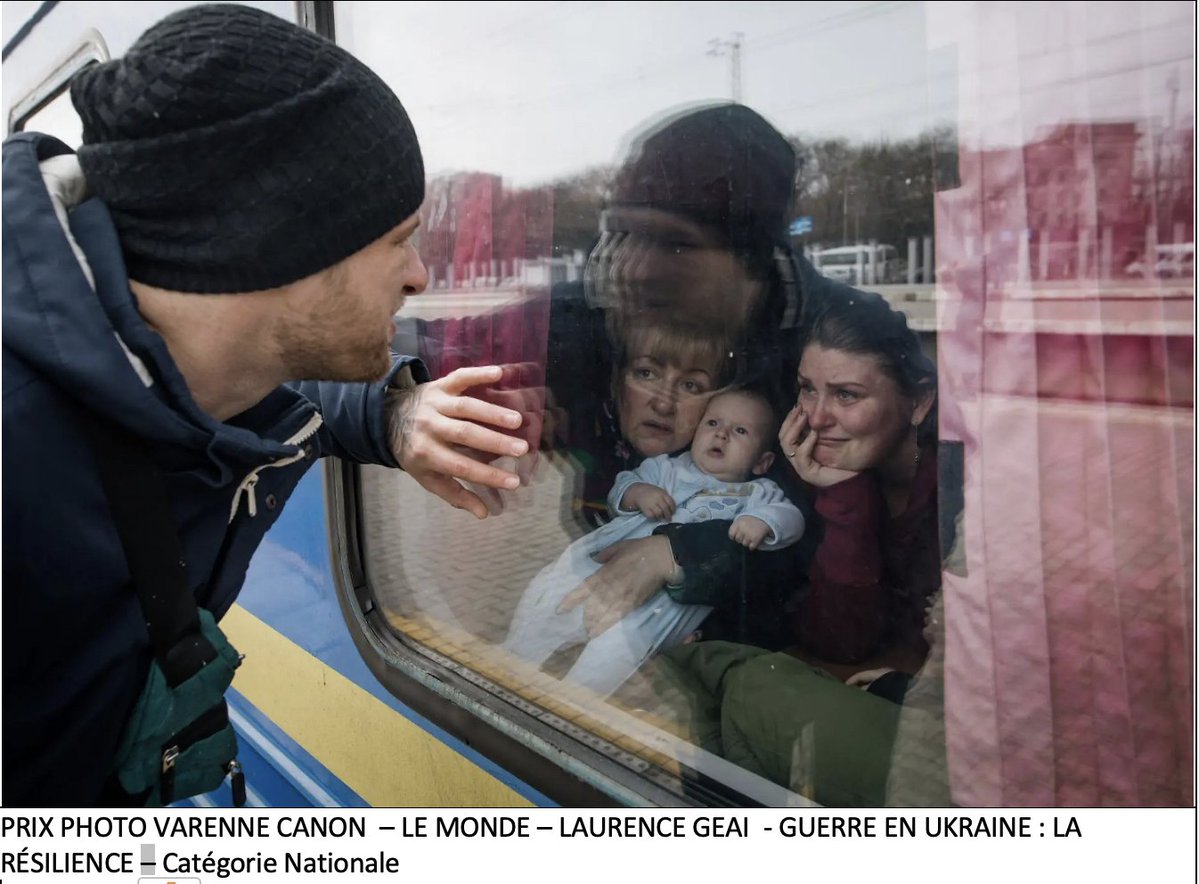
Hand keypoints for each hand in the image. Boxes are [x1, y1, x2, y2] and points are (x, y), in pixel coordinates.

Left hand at [388, 365, 528, 518]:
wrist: (389, 418)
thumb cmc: (417, 452)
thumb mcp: (429, 477)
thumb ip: (455, 494)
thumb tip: (484, 514)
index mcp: (425, 453)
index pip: (460, 466)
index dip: (488, 476)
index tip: (514, 482)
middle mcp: (429, 426)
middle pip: (465, 434)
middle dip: (495, 442)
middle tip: (522, 449)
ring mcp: (434, 403)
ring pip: (466, 406)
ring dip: (492, 412)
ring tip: (517, 420)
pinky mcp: (440, 385)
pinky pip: (459, 377)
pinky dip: (478, 374)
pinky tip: (500, 373)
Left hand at [558, 536, 675, 635]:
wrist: (663, 557)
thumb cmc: (641, 549)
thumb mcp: (620, 546)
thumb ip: (605, 554)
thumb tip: (594, 559)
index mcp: (605, 572)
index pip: (584, 588)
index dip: (571, 600)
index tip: (560, 610)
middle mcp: (611, 586)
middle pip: (593, 605)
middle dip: (584, 616)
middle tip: (574, 627)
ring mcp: (623, 596)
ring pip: (604, 613)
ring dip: (593, 623)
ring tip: (585, 632)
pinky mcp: (634, 602)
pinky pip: (618, 615)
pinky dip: (607, 624)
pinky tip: (599, 631)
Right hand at [620, 483, 675, 519]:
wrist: (638, 491)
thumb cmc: (651, 492)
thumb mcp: (660, 491)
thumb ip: (666, 498)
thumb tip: (672, 509)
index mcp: (662, 493)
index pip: (671, 502)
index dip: (673, 509)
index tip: (673, 512)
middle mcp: (657, 498)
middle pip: (665, 509)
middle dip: (668, 515)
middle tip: (669, 519)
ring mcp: (651, 503)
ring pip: (659, 513)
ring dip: (662, 517)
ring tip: (662, 518)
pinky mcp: (645, 508)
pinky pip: (651, 516)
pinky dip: (654, 518)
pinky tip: (655, 518)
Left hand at [728, 515, 771, 549]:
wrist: (766, 517)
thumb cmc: (753, 519)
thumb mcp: (742, 519)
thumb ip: (736, 526)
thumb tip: (733, 537)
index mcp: (738, 523)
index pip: (731, 534)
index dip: (734, 536)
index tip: (738, 535)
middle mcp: (742, 529)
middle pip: (738, 540)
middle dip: (741, 539)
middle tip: (746, 536)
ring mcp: (749, 535)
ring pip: (744, 544)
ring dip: (747, 542)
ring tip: (751, 538)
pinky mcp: (756, 539)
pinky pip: (751, 547)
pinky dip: (752, 546)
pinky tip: (754, 542)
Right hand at [779, 406, 858, 487]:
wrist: (850, 483)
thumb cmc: (841, 464)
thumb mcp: (828, 444)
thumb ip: (819, 432)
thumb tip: (813, 412)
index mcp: (799, 451)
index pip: (785, 434)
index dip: (789, 419)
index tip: (797, 406)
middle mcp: (796, 459)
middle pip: (782, 437)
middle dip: (790, 421)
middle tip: (799, 408)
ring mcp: (800, 466)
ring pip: (787, 445)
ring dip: (795, 428)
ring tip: (805, 417)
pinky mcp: (807, 473)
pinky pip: (802, 455)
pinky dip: (807, 443)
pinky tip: (814, 434)